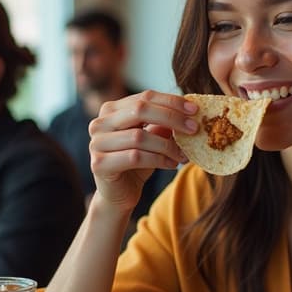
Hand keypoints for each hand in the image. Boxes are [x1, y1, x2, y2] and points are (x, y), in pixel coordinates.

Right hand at [88, 90, 197, 210]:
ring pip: (139, 136)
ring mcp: (96, 143)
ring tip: (183, 155)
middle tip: (194, 129)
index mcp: (111, 110)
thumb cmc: (137, 164)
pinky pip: (135, 157)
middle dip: (172, 118)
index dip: (171, 101)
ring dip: (167, 145)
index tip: (195, 109)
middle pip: (140, 110)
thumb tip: (189, 110)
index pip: (144, 96)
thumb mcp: (153, 139)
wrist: (119, 195)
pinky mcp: (99, 164)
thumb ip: (163, 123)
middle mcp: (100, 123)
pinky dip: (158, 160)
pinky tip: (172, 164)